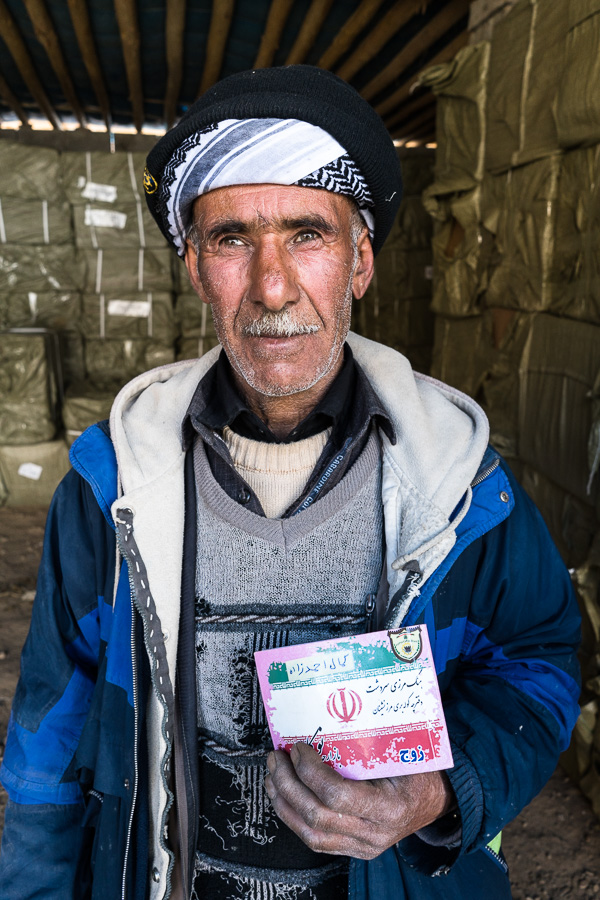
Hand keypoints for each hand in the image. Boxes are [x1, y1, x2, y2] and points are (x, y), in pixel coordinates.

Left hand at [264, 742, 453, 859]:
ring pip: (310, 834)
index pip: (337, 795)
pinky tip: (283, 796)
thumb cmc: (419, 769)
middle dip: (288, 784)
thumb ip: (368, 742)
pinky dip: (293, 817)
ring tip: (273, 776)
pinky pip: (316, 841)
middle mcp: (375, 833)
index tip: (300, 748)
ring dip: (283, 803)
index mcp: (390, 807)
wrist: (435, 799)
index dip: (311, 771)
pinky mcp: (354, 849)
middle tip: (278, 757)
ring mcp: (363, 845)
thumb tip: (326, 719)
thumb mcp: (400, 751)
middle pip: (317, 816)